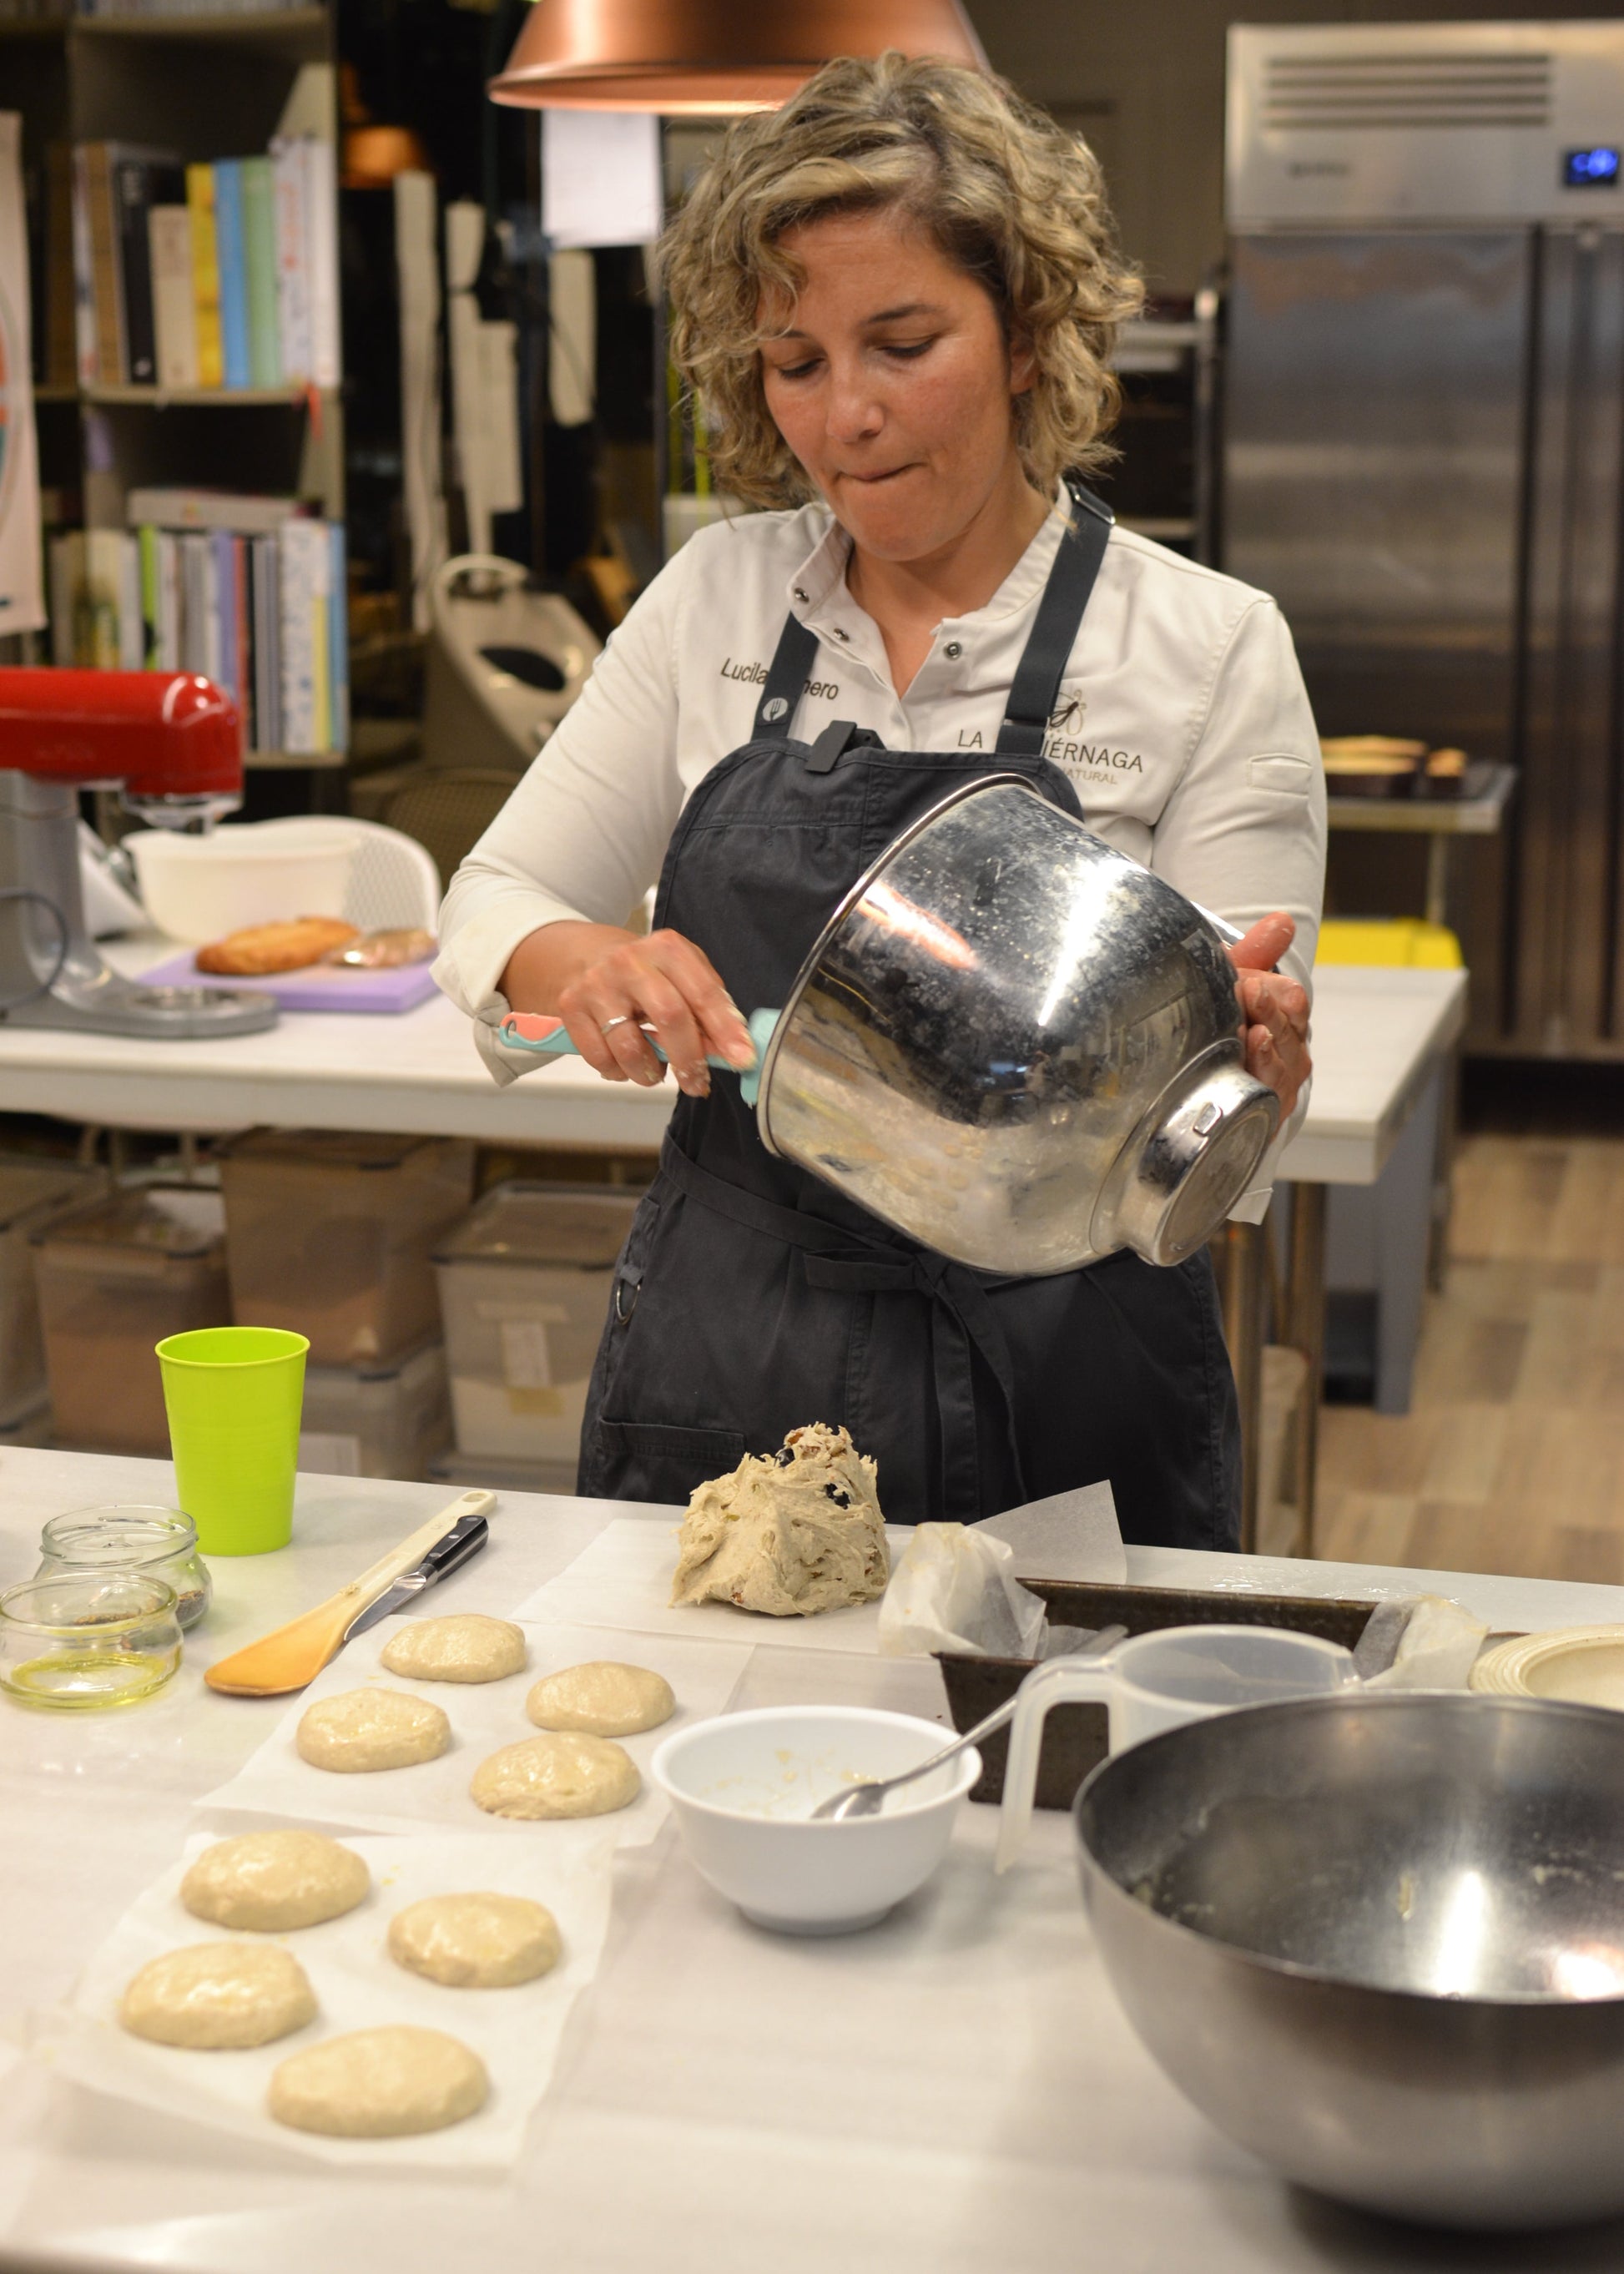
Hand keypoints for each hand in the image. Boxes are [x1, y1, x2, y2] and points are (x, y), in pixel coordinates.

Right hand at [502, 921, 753, 1097]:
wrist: (587, 957)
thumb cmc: (647, 975)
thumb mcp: (682, 977)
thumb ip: (707, 1010)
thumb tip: (729, 1051)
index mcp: (668, 948)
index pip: (703, 992)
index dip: (725, 1030)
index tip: (742, 1059)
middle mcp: (631, 961)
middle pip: (669, 1017)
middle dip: (689, 1059)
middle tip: (697, 1083)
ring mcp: (597, 984)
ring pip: (630, 1047)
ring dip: (650, 1073)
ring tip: (656, 1071)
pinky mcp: (571, 1006)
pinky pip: (601, 1058)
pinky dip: (618, 1072)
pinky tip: (625, 1063)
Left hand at [1227, 912, 1310, 1121]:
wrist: (1209, 1091)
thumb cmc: (1227, 1028)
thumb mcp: (1236, 987)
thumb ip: (1257, 955)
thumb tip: (1282, 921)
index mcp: (1286, 1017)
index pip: (1292, 1001)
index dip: (1272, 993)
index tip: (1249, 984)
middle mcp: (1290, 1050)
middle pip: (1287, 1028)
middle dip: (1266, 1012)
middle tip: (1246, 995)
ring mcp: (1282, 1082)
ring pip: (1283, 1062)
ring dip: (1265, 1047)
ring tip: (1252, 1032)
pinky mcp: (1269, 1111)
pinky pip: (1272, 1094)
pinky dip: (1262, 1079)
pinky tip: (1251, 1067)